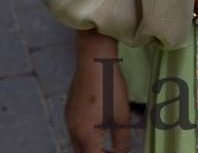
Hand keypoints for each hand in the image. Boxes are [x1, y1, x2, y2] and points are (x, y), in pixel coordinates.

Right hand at [66, 32, 129, 152]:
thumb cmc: (110, 86)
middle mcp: (74, 131)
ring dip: (88, 147)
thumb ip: (122, 141)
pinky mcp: (68, 109)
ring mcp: (68, 119)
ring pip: (76, 144)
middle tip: (111, 150)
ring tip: (104, 143)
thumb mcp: (122, 115)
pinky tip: (97, 125)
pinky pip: (74, 130)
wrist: (93, 60)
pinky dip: (84, 135)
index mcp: (86, 135)